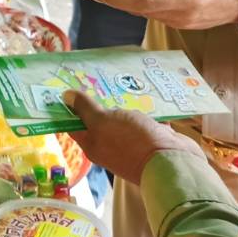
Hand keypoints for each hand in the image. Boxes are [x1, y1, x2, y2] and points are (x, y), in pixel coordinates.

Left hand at [63, 90, 200, 182]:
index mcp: (93, 143)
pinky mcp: (151, 138)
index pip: (75, 124)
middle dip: (99, 100)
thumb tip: (65, 96)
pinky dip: (146, 108)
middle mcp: (110, 145)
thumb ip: (85, 109)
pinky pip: (145, 119)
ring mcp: (132, 143)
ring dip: (125, 103)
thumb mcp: (102, 122)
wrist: (172, 162)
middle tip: (96, 74)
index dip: (69, 107)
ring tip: (122, 78)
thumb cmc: (131, 141)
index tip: (68, 84)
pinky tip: (145, 90)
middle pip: (100, 120)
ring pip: (124, 118)